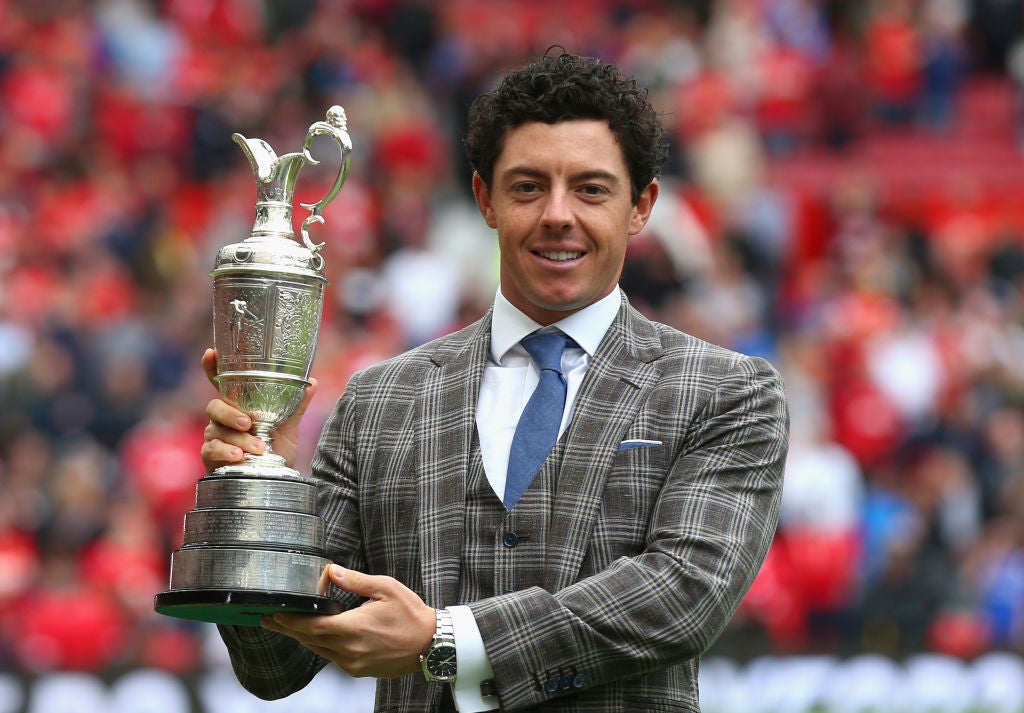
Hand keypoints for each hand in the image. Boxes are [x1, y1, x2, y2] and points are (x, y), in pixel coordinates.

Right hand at [199, 348, 317, 472]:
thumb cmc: (275, 450)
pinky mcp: (211, 457)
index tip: (210, 352)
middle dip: (230, 413)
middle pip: (215, 406)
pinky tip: (238, 456)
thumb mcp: (288, 428)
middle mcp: (222, 419)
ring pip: (217, 430)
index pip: (221, 384)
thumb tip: (312, 382)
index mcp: (238, 406)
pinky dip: (225, 452)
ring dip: (239, 439)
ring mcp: (214, 437)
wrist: (273, 482)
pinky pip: (211, 450)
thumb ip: (295, 406)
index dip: (212, 367)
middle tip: (249, 422)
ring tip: (259, 447)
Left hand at [261, 565, 435, 678]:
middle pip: (309, 640)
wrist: (431, 644)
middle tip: (270, 619)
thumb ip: (356, 581)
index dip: (290, 621)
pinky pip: (331, 657)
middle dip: (289, 629)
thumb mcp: (386, 588)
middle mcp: (350, 649)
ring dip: (301, 638)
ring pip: (318, 650)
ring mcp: (353, 662)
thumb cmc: (411, 614)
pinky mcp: (358, 670)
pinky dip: (319, 645)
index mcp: (355, 628)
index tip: (274, 614)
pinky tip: (314, 636)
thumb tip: (331, 571)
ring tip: (286, 626)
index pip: (313, 627)